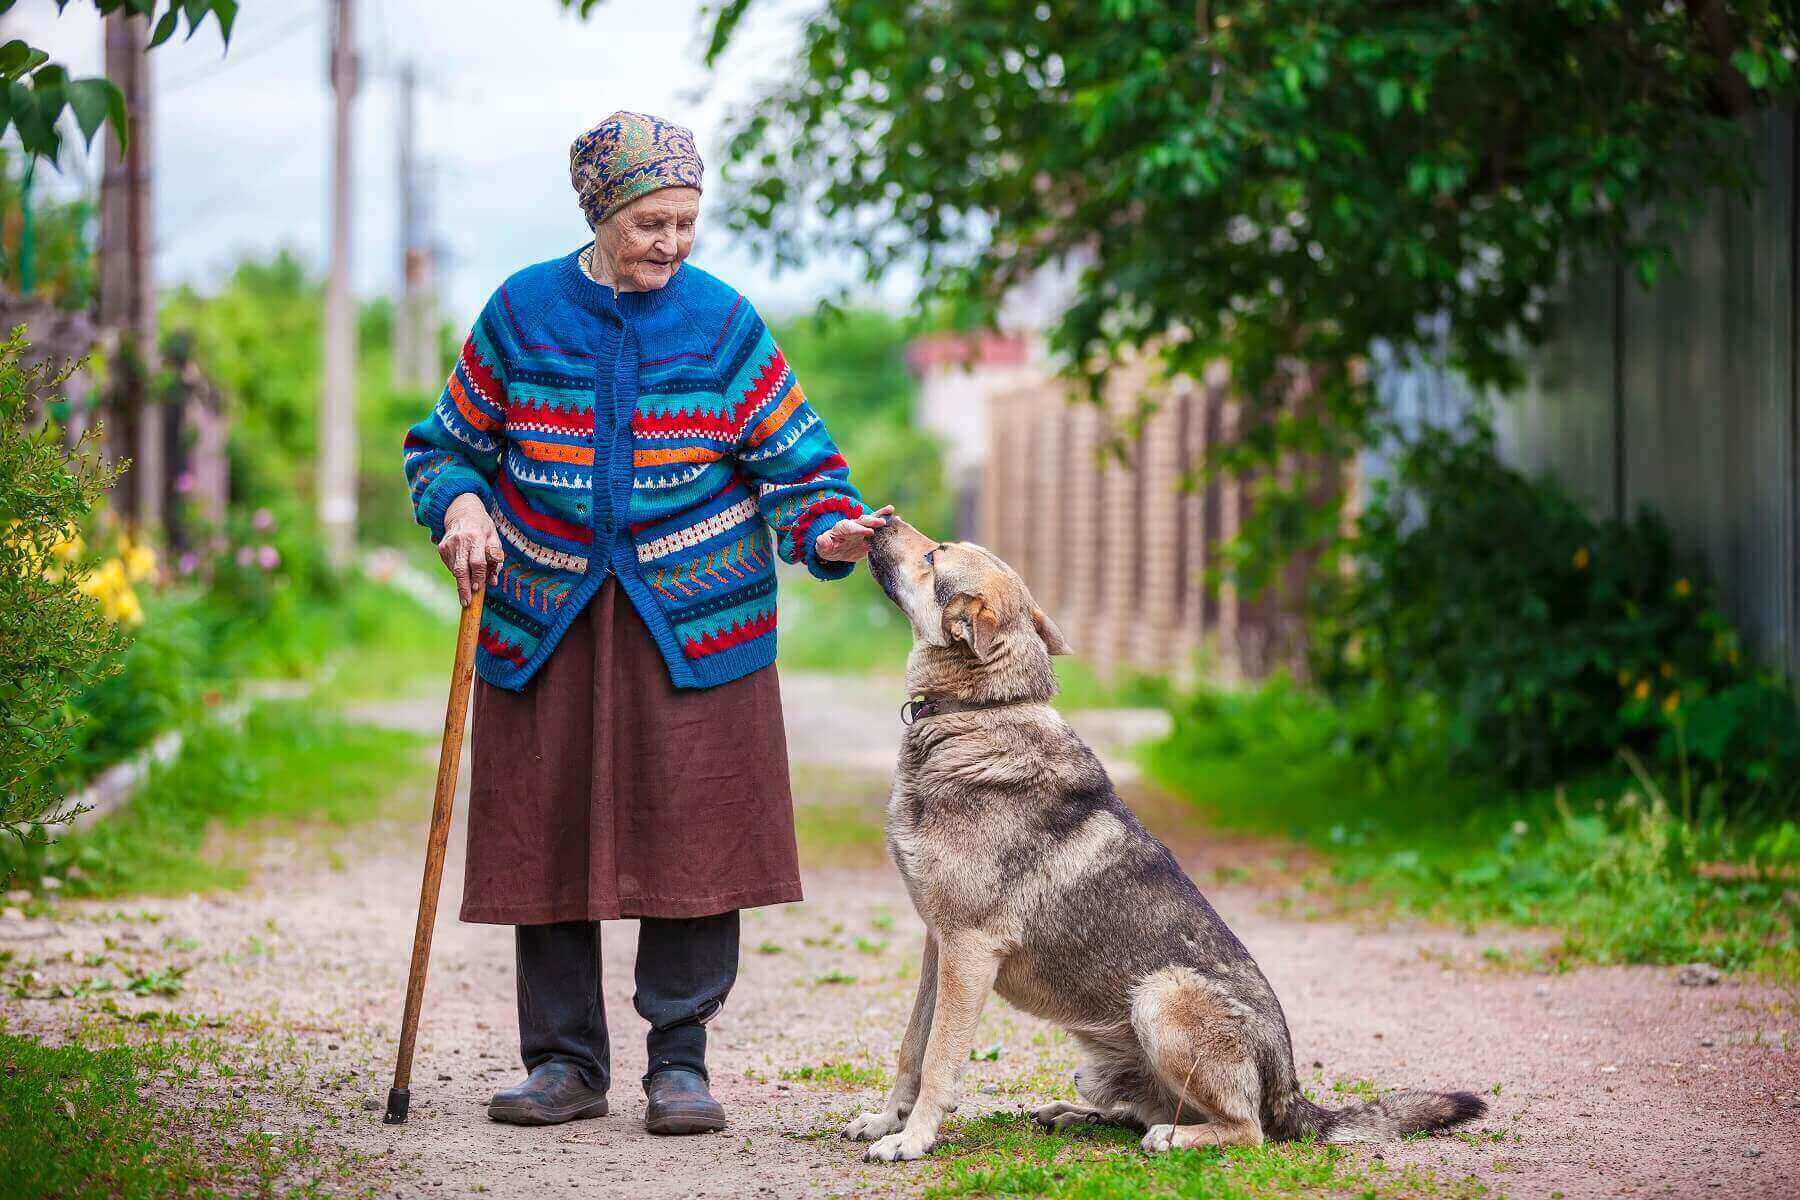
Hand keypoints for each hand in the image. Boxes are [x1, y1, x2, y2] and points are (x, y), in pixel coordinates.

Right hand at [439, 492, 502, 606]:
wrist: (462, 512)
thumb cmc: (483, 528)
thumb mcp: (494, 538)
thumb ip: (495, 559)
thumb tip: (492, 582)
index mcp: (475, 537)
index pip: (477, 562)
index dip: (478, 577)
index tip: (478, 589)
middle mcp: (459, 541)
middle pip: (460, 569)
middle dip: (463, 587)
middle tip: (466, 603)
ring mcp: (448, 544)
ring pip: (455, 569)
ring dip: (463, 581)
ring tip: (469, 586)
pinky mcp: (441, 548)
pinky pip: (450, 566)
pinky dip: (458, 572)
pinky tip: (464, 567)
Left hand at [815, 504, 893, 562]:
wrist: (836, 550)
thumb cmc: (828, 548)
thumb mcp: (823, 548)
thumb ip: (823, 544)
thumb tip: (822, 539)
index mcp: (841, 528)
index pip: (850, 527)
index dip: (859, 529)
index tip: (868, 533)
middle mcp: (853, 525)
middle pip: (862, 521)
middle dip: (872, 521)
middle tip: (882, 522)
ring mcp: (862, 529)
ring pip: (872, 520)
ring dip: (881, 515)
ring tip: (892, 510)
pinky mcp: (870, 534)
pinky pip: (879, 528)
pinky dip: (888, 524)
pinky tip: (899, 520)